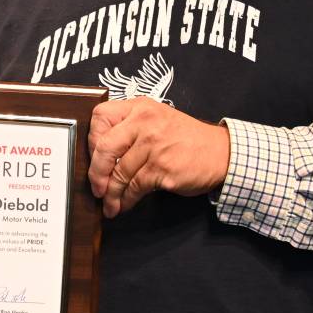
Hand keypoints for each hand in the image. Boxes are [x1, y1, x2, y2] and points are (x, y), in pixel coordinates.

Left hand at [87, 97, 230, 218]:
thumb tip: (99, 156)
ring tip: (110, 203)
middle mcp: (145, 123)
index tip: (93, 157)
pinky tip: (124, 204)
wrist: (221, 153)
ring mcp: (154, 146)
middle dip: (95, 173)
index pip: (100, 117)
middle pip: (104, 147)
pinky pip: (135, 187)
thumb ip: (130, 128)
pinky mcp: (162, 169)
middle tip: (95, 187)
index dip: (92, 140)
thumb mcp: (157, 120)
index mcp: (140, 107)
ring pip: (119, 173)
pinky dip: (127, 200)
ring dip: (111, 194)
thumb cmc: (186, 139)